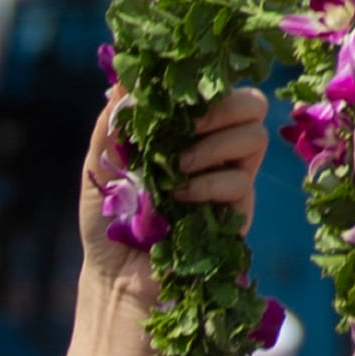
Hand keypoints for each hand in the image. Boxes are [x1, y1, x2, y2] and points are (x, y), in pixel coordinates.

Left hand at [79, 86, 269, 308]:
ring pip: (254, 138)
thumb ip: (112, 122)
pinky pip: (240, 183)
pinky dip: (209, 183)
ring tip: (177, 167)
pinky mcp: (237, 212)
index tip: (173, 97)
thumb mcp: (100, 164)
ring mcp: (231, 178)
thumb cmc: (109, 219)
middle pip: (253, 104)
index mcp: (187, 127)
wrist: (116, 276)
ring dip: (214, 146)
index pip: (218, 86)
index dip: (206, 83)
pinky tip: (180, 196)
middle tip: (188, 126)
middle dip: (223, 108)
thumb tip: (123, 80)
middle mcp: (215, 147)